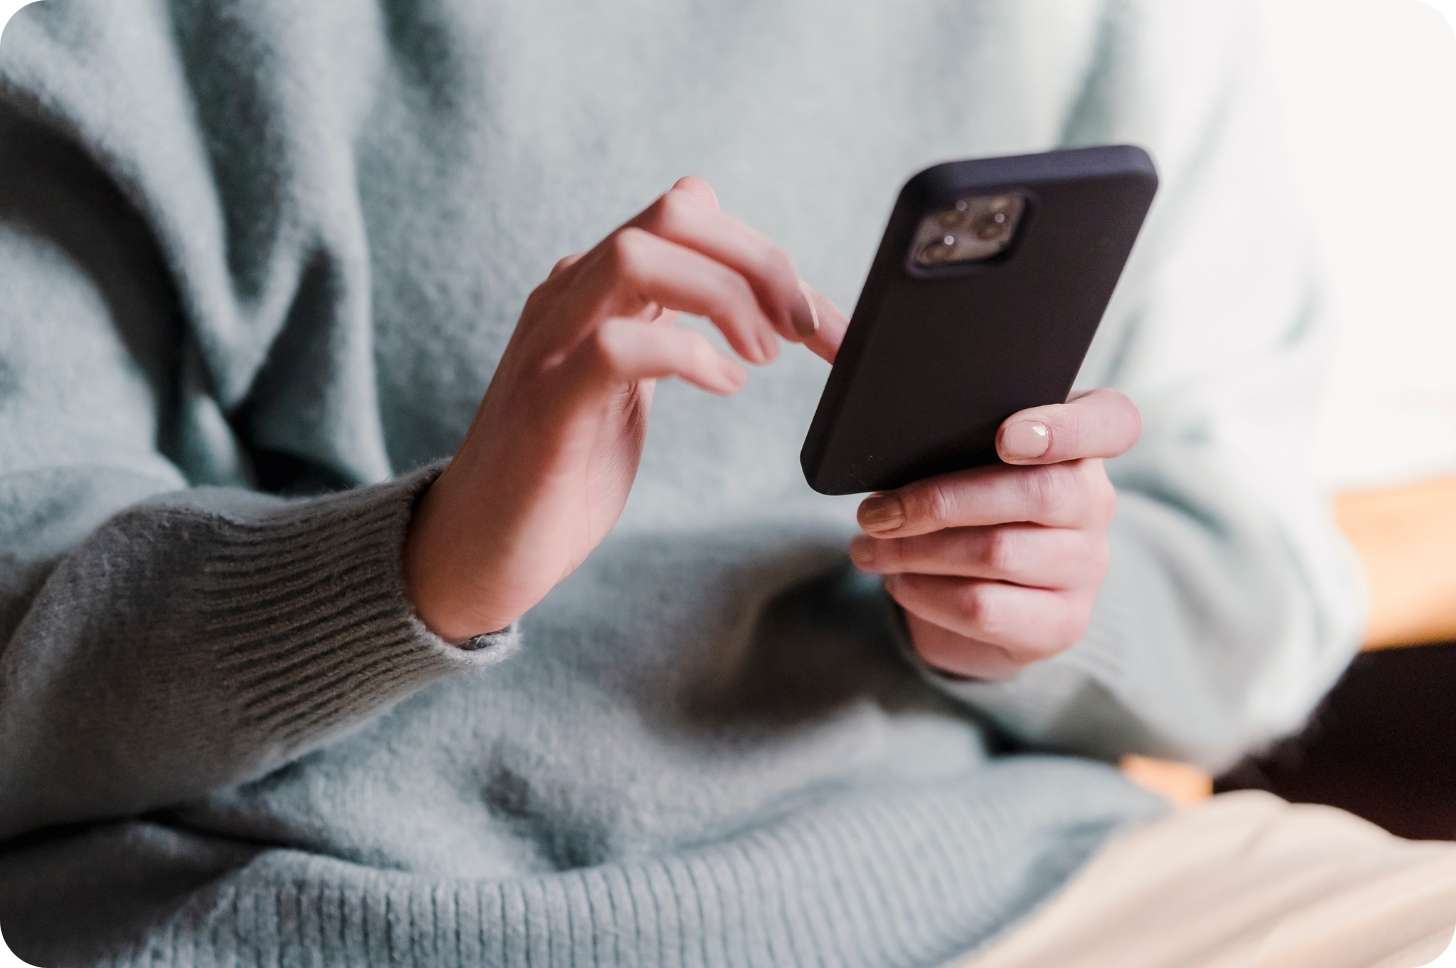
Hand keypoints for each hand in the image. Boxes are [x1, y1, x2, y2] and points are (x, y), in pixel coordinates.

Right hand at [405, 177, 843, 641]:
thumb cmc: (562, 471)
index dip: (766, 253)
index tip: (820, 320)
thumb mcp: (628, 385)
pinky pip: (618, 345)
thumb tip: (745, 295)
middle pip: (674, 214)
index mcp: (595, 288)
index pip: (689, 214)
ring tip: (762, 357)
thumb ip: (668, 330)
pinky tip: (723, 385)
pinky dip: (687, 355)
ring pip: (640, 255)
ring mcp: (552, 345)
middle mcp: (569, 297)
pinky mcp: (547, 404)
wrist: (477, 549)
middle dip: (760, 261)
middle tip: (806, 330)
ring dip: (726, 297)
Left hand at [848, 389, 1141, 678]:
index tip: (1007, 436)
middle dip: (937, 500)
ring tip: (866, 545)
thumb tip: (832, 337)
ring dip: (914, 550)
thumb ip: (920, 402)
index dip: (1066, 428)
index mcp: (1081, 444)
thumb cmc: (962, 504)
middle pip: (1035, 493)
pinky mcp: (1059, 624)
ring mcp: (1085, 567)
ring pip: (997, 552)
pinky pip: (984, 606)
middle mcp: (1096, 503)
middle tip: (872, 511)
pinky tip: (897, 580)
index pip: (1114, 422)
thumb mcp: (953, 451)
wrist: (979, 600)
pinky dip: (924, 592)